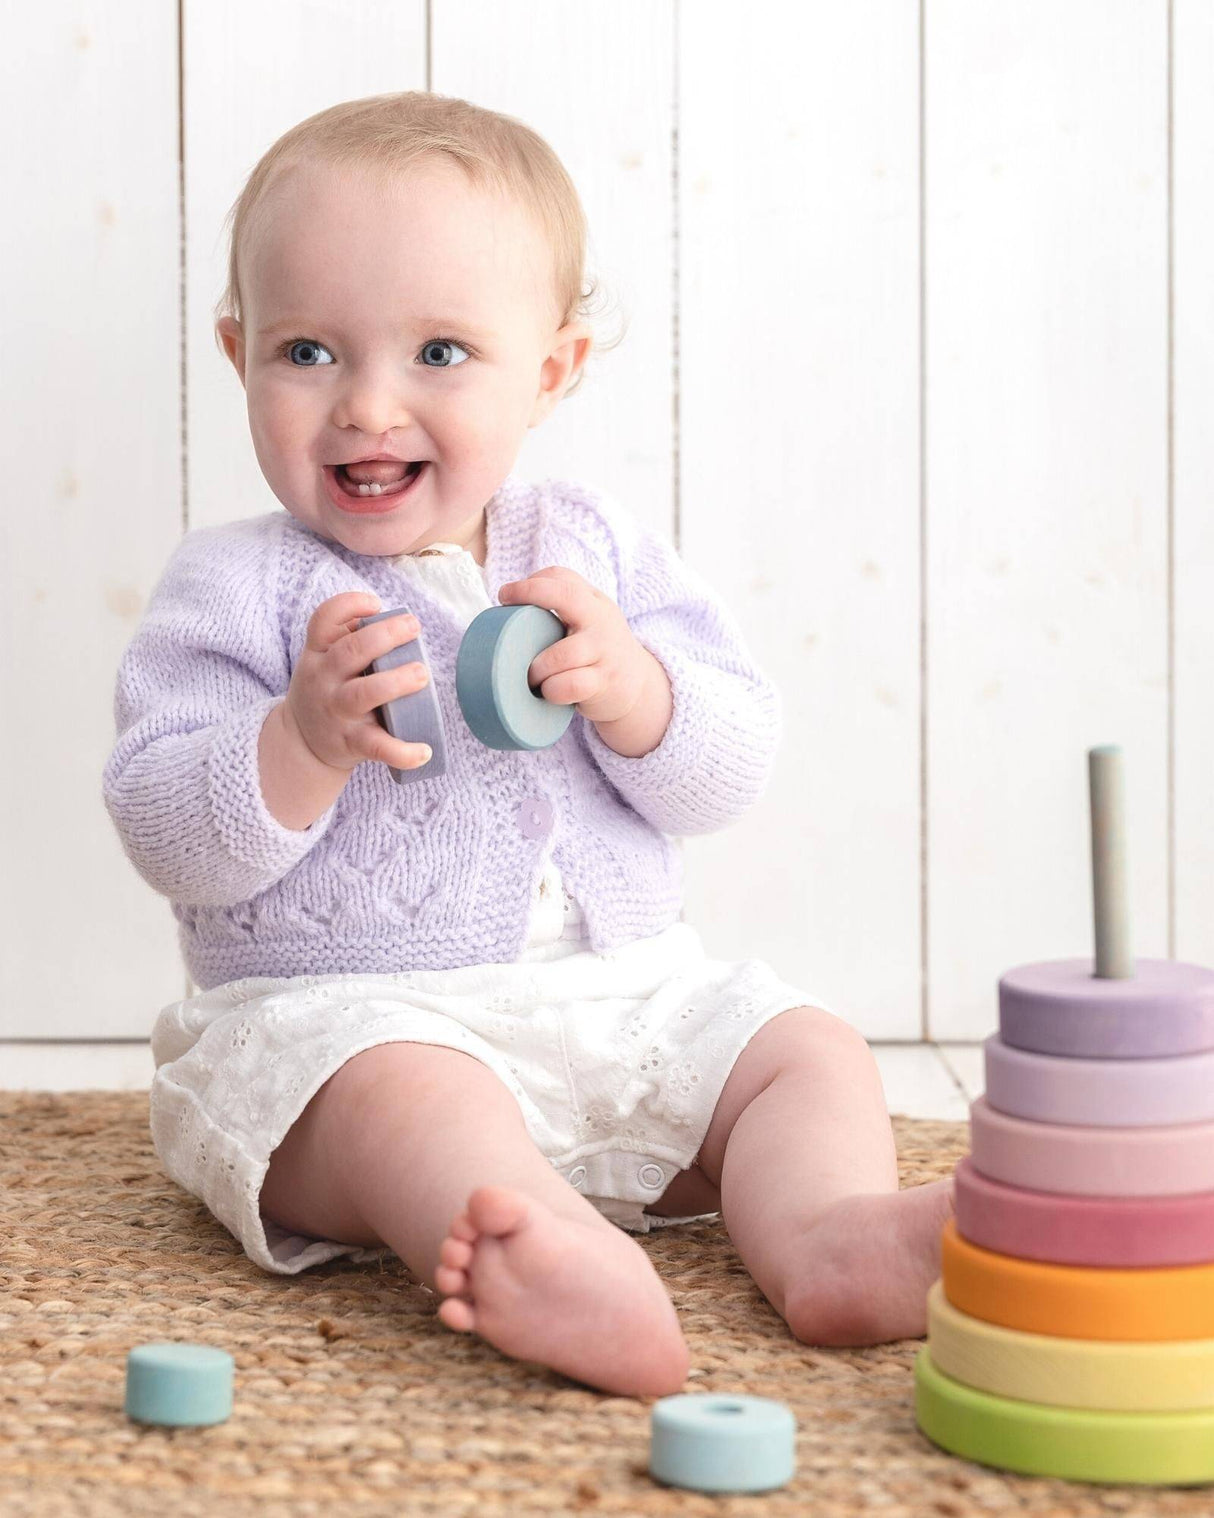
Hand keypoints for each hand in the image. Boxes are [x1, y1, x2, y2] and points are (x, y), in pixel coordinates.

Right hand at [284, 592, 433, 772]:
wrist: (301, 742)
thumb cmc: (326, 689)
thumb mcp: (322, 659)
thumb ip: (348, 637)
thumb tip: (392, 618)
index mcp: (318, 653)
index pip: (323, 620)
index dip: (350, 605)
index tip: (377, 605)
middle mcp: (324, 679)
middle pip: (350, 651)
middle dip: (386, 635)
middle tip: (414, 627)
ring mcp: (337, 712)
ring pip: (364, 693)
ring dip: (397, 681)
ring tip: (422, 674)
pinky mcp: (351, 741)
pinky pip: (377, 747)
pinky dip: (403, 752)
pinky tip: (425, 751)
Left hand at [497, 567, 656, 725]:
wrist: (639, 687)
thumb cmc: (597, 652)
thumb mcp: (589, 622)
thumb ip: (562, 611)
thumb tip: (502, 615)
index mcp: (593, 602)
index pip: (561, 577)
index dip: (529, 583)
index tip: (506, 596)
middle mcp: (601, 619)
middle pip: (566, 596)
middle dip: (531, 596)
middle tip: (505, 616)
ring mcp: (605, 651)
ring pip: (561, 654)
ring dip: (537, 668)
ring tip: (530, 677)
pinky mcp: (605, 682)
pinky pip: (570, 684)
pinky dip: (552, 690)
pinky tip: (548, 693)